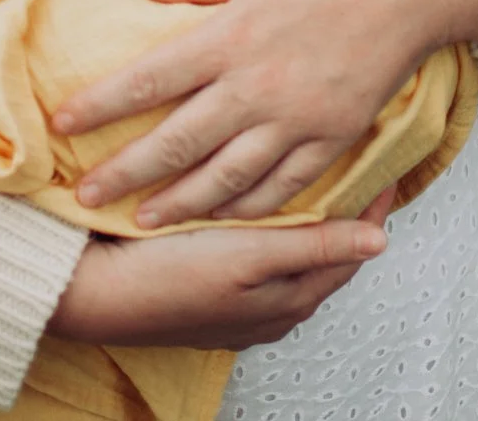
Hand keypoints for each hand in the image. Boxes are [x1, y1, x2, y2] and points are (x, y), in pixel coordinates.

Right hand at [46, 191, 394, 348]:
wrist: (93, 293)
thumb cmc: (170, 276)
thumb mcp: (249, 260)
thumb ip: (313, 248)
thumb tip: (381, 241)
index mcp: (286, 302)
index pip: (346, 253)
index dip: (368, 210)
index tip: (385, 172)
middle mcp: (267, 307)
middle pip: (320, 255)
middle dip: (339, 215)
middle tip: (353, 169)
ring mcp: (235, 301)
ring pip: (286, 255)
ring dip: (300, 220)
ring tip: (311, 179)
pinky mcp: (204, 287)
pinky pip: (251, 254)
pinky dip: (263, 226)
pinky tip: (252, 204)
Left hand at [50, 0, 477, 226]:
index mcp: (233, 35)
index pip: (151, 78)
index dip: (102, 104)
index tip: (62, 124)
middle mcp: (260, 85)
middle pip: (179, 141)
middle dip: (126, 173)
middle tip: (85, 197)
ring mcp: (299, 118)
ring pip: (228, 177)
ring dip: (181, 203)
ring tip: (143, 221)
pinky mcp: (335, 136)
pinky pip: (286, 185)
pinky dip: (250, 207)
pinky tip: (223, 217)